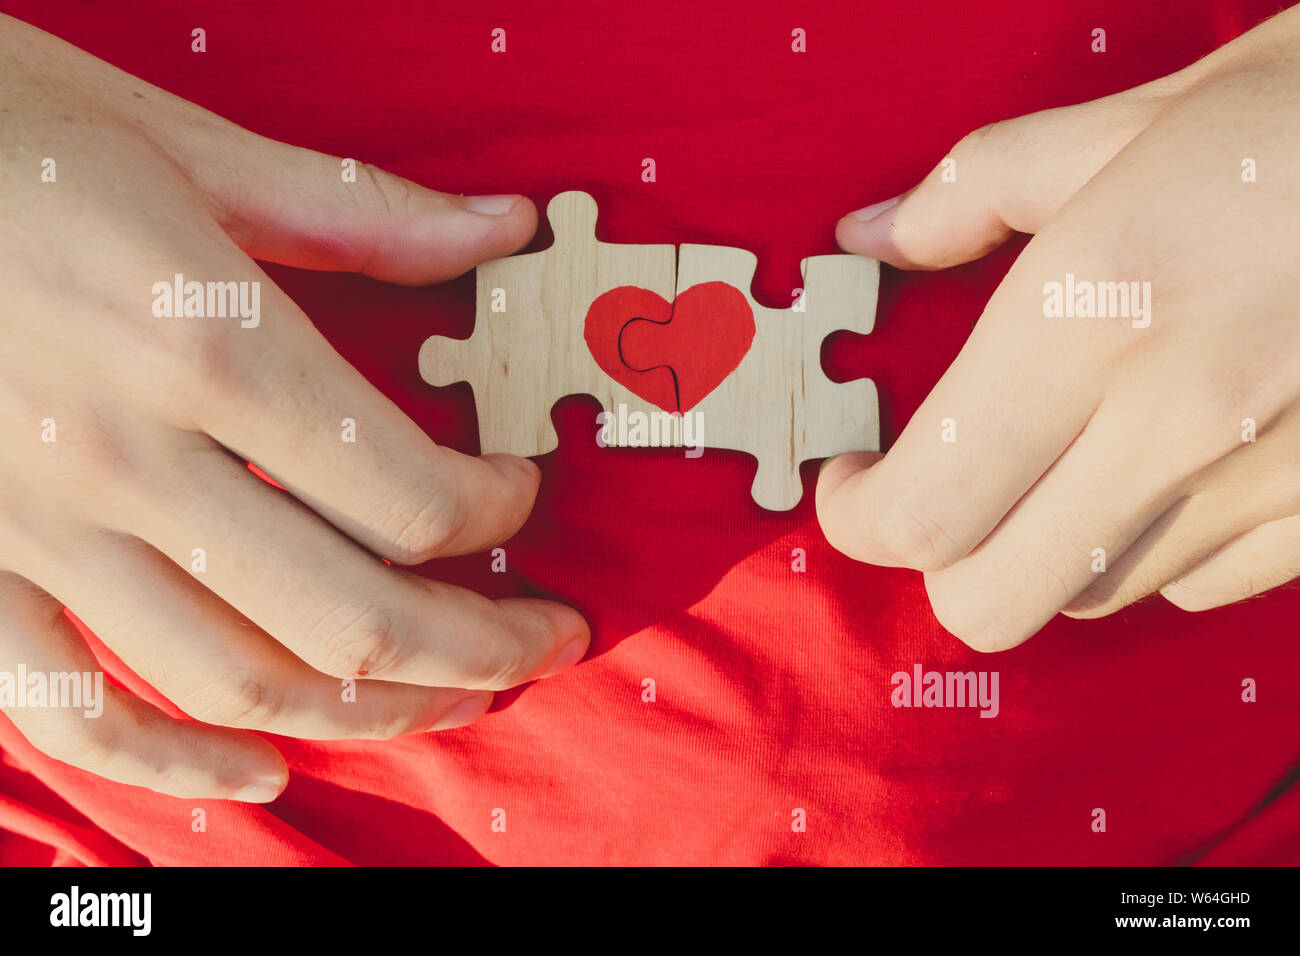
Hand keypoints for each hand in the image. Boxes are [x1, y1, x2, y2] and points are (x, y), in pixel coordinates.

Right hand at [0, 14, 587, 800]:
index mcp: (200, 342)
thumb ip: (360, 210)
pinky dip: (169, 764)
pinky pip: (68, 714)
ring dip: (372, 711)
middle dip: (481, 649)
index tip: (517, 497)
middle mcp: (123, 459)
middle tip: (547, 641)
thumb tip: (502, 226)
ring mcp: (32, 531)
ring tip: (455, 702)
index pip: (408, 493)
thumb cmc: (4, 135)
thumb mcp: (185, 146)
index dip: (497, 514)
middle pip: (353, 618)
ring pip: (237, 681)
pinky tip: (257, 770)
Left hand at [818, 8, 1299, 650]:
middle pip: (988, 600)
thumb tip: (871, 236)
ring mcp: (1271, 487)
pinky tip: (1169, 467)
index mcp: (1093, 315)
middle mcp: (1174, 426)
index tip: (851, 479)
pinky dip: (1154, 547)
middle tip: (935, 486)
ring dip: (1046, 546)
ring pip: (1091, 597)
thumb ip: (975, 191)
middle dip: (938, 557)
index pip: (922, 509)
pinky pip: (1203, 585)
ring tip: (1062, 457)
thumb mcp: (1134, 119)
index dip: (857, 516)